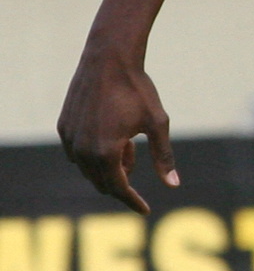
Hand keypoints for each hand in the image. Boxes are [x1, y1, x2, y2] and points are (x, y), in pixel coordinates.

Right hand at [57, 41, 178, 213]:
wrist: (109, 60)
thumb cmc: (137, 91)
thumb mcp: (157, 124)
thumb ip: (164, 157)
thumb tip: (173, 185)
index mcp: (106, 152)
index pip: (119, 188)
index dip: (132, 201)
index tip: (145, 210)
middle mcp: (82, 150)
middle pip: (102, 182)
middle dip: (121, 184)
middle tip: (137, 172)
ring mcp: (69, 139)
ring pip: (88, 169)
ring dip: (109, 167)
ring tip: (129, 148)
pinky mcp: (63, 128)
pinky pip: (76, 153)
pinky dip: (94, 155)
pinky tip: (112, 140)